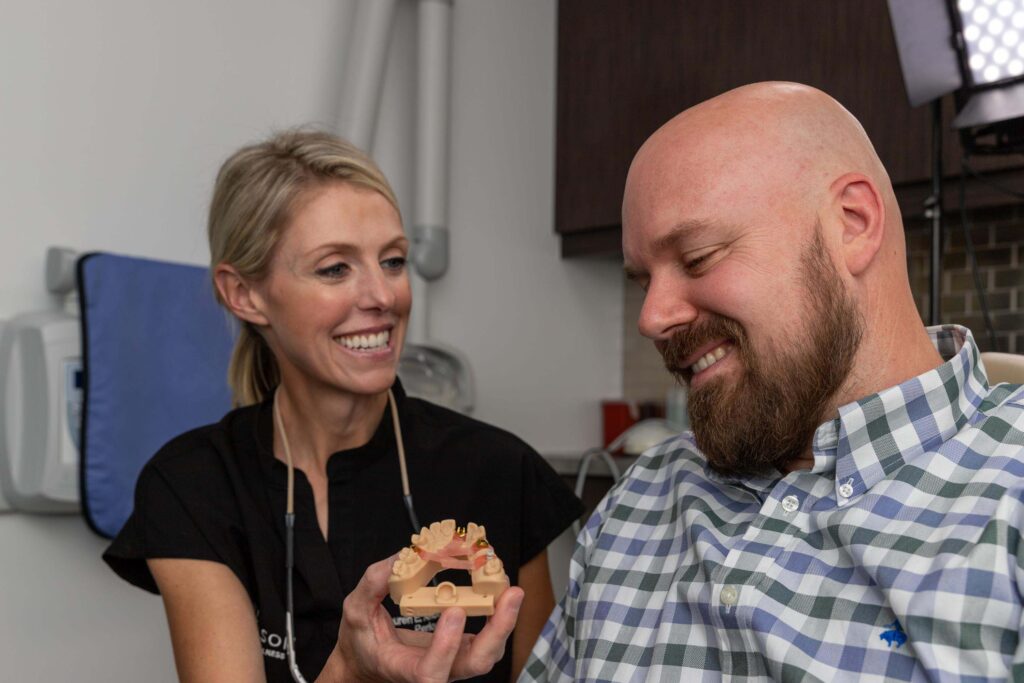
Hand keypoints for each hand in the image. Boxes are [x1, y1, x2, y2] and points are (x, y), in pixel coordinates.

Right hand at [328, 555, 523, 681]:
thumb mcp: (356, 611)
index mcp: (405, 669)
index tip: (454, 611)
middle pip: (477, 662)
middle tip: (510, 594)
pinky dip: (498, 612)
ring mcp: (454, 662)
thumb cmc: (362, 641)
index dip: (446, 646)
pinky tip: (500, 588)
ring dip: (504, 619)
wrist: (369, 660)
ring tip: (510, 586)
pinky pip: (488, 637)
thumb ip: (373, 585)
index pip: (430, 672)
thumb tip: (401, 557)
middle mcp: (437, 671)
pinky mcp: (463, 649)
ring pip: (488, 651)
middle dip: (498, 629)